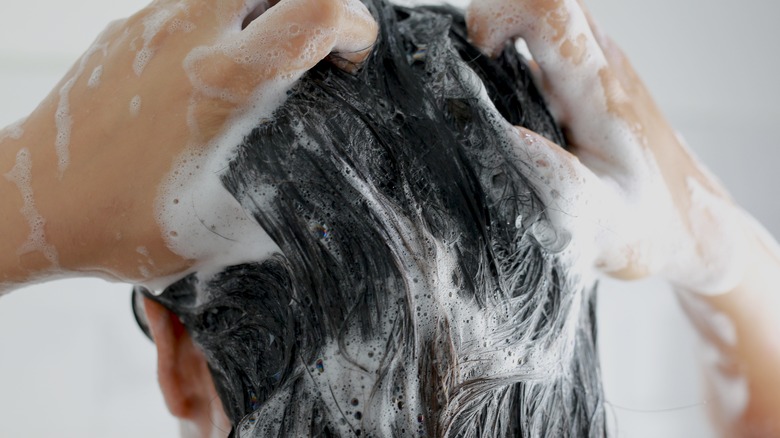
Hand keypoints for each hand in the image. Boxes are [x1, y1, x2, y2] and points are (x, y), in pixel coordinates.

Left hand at [0, 0, 376, 284]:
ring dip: (260, 16)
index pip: (317, 11)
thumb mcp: (222, 227)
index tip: (353, 52)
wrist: (29, 202)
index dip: (354, 24)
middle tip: (309, 52)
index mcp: (223, 82)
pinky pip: (190, 8)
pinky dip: (215, 30)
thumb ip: (279, 200)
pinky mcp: (125, 29)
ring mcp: (152, 24)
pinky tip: (202, 83)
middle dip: (308, 9)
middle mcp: (189, 36)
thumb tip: (313, 200)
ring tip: (255, 71)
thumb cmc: (118, 222)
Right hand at [466, 0, 748, 293]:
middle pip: (538, 7)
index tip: (479, 61)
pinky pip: (542, 51)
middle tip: (476, 91)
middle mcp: (600, 64)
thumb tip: (506, 138)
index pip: (548, 10)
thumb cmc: (648, 225)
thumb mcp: (603, 224)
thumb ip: (559, 186)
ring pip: (539, 26)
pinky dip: (513, 74)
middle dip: (489, 34)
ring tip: (494, 114)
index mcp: (599, 89)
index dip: (497, 16)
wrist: (688, 222)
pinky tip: (515, 122)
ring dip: (500, 56)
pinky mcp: (587, 80)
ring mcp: (596, 67)